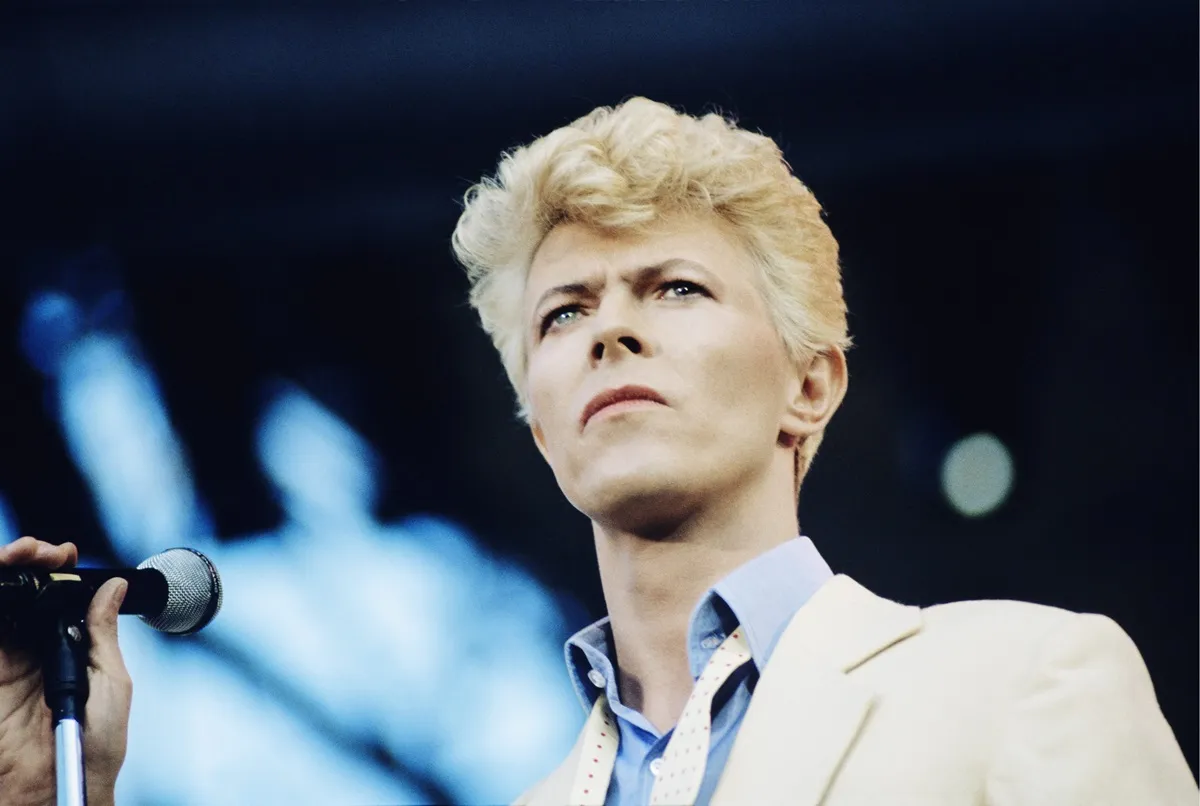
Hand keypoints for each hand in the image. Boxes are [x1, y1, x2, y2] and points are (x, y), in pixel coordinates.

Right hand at [0, 537, 131, 805]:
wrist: (57, 788)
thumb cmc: (94, 746)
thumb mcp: (110, 680)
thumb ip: (102, 633)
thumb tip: (115, 590)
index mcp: (70, 648)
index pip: (59, 597)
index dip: (59, 570)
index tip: (66, 553)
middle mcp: (34, 650)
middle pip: (25, 593)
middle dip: (28, 562)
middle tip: (40, 550)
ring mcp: (6, 663)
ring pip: (1, 605)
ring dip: (7, 573)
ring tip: (21, 555)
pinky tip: (0, 586)